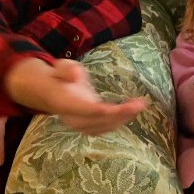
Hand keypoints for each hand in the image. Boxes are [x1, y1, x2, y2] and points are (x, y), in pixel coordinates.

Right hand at [6, 58, 145, 135]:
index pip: (84, 110)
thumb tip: (76, 75)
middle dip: (120, 114)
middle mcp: (73, 119)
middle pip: (98, 121)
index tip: (115, 108)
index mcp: (65, 104)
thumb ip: (67, 70)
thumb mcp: (60, 66)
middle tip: (139, 104)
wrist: (52, 92)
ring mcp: (81, 125)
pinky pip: (106, 127)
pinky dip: (121, 121)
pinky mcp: (90, 127)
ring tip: (140, 106)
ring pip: (105, 126)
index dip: (100, 111)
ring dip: (124, 118)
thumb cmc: (59, 76)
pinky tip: (133, 111)